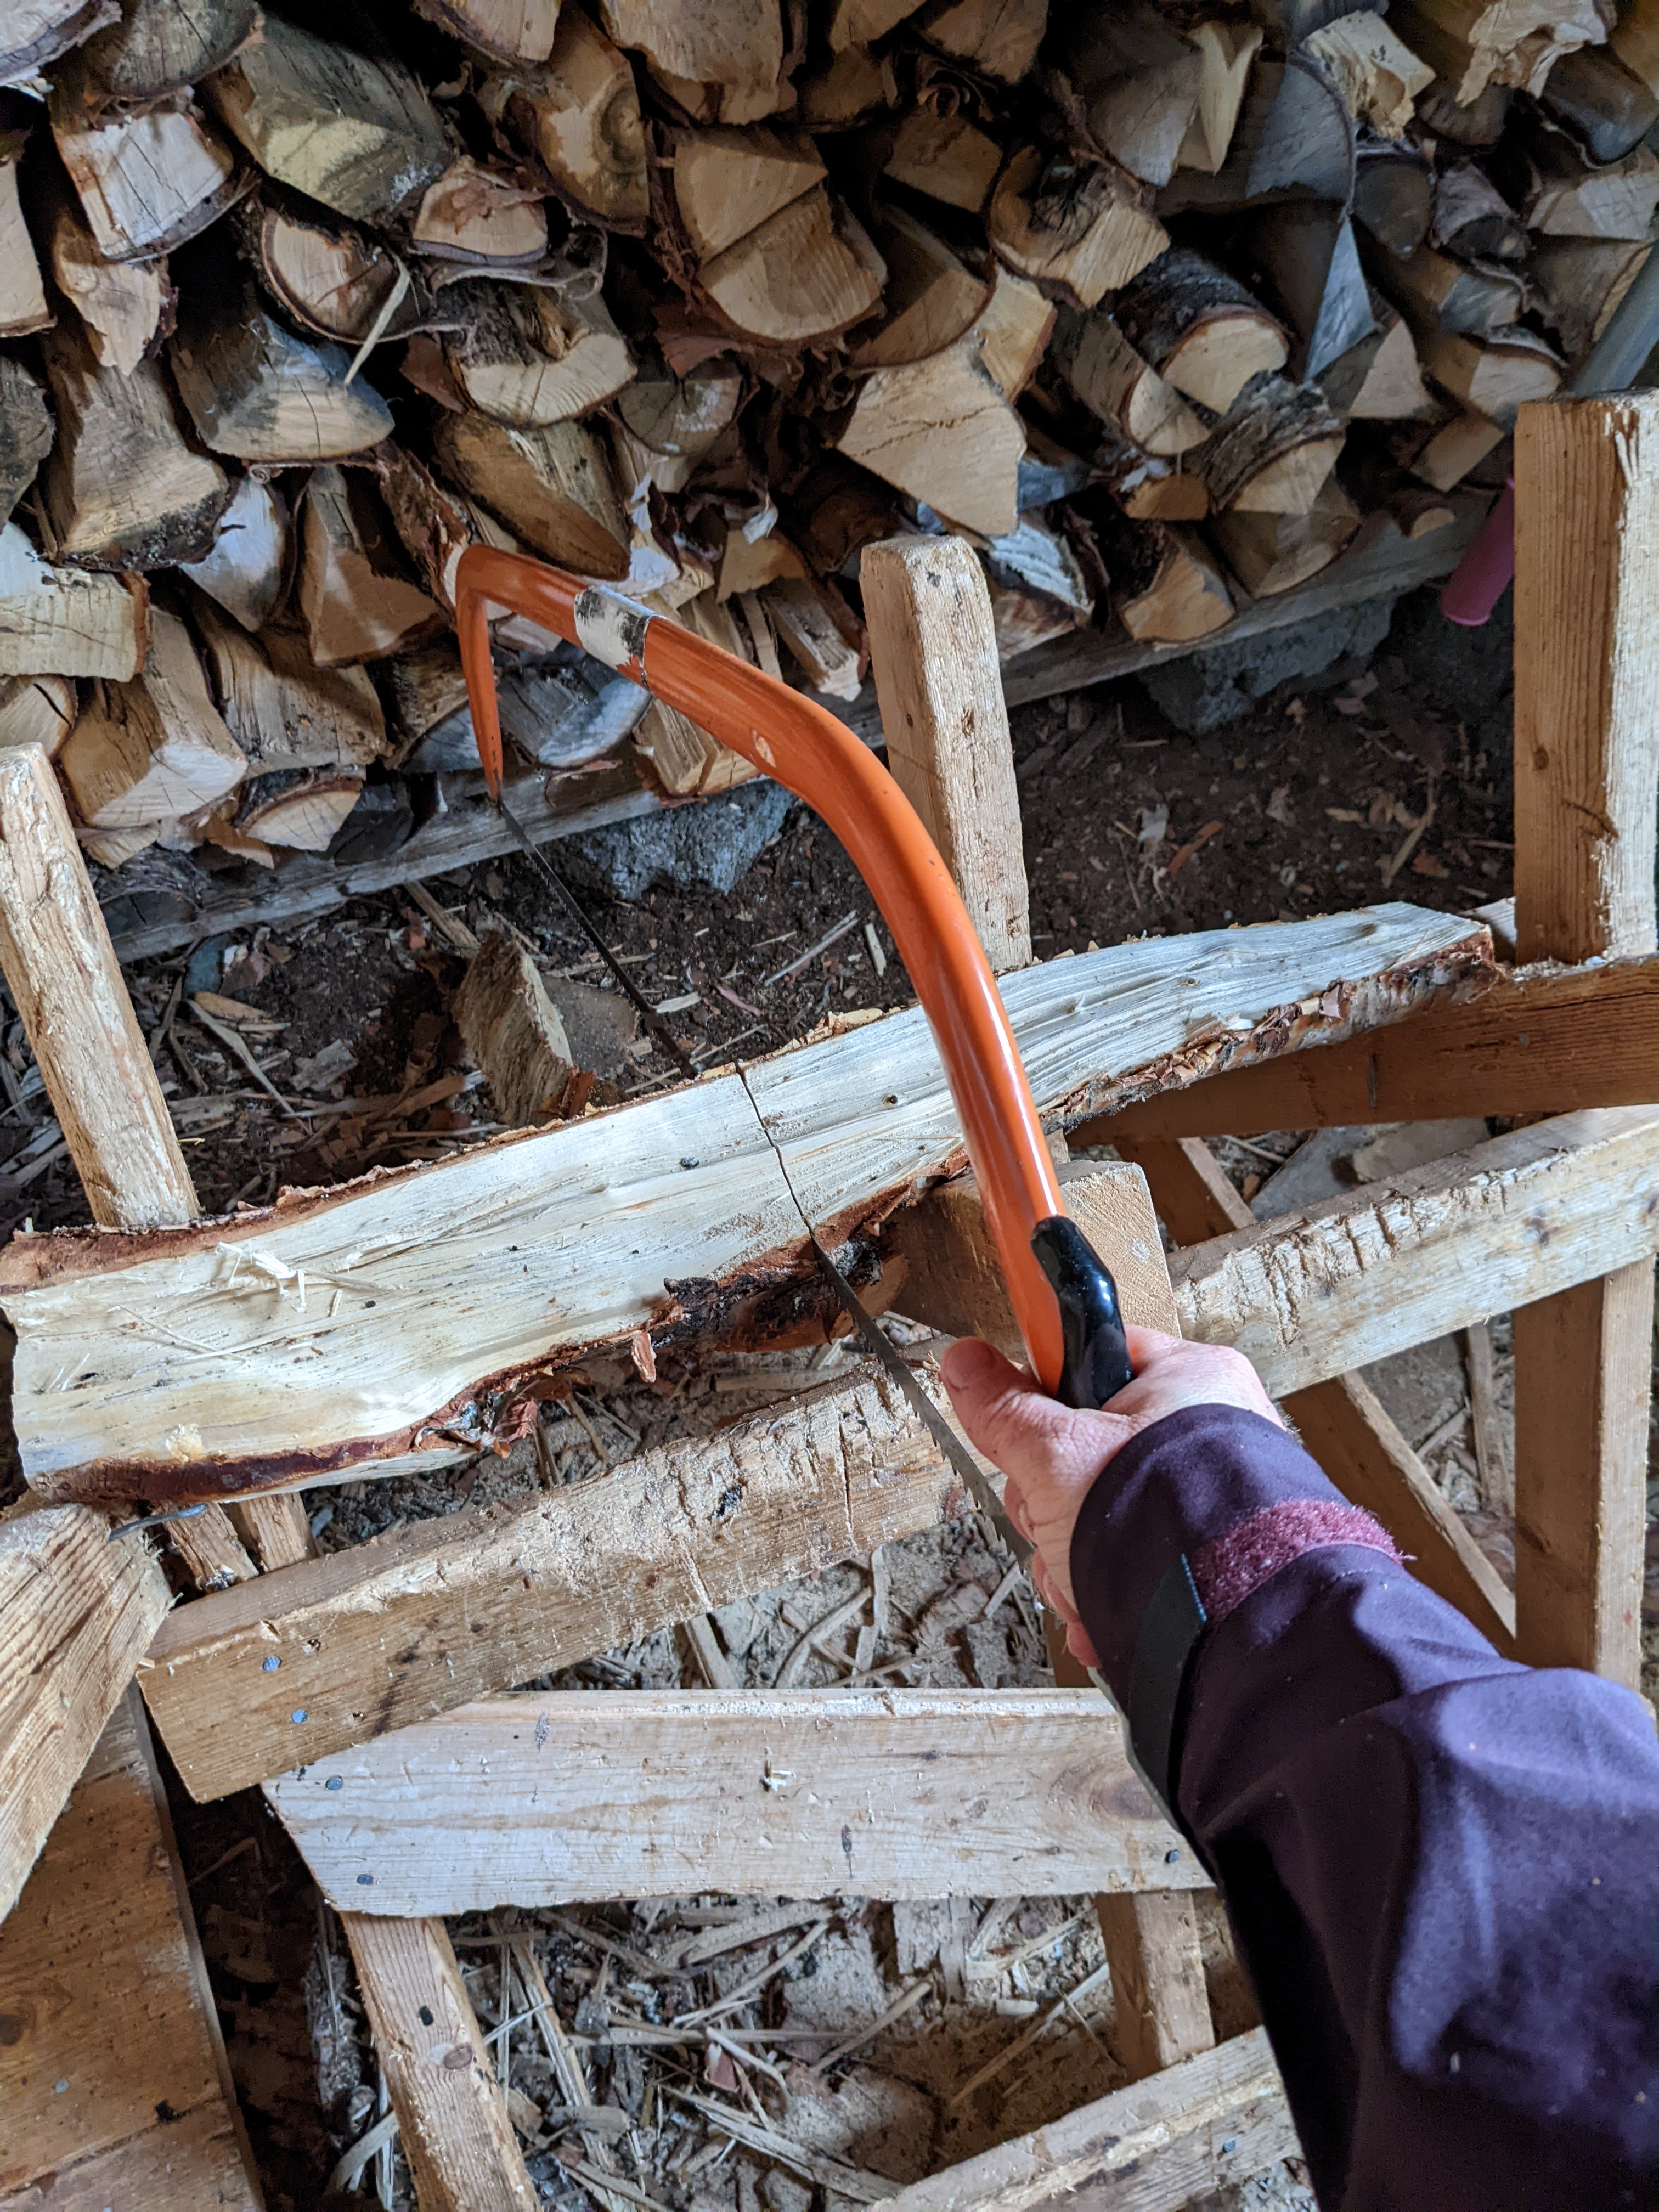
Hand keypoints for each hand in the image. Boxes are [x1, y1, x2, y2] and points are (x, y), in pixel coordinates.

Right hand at [939, 1327, 1280, 1666]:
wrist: (1225, 1628)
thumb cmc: (1167, 1527)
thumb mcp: (1058, 1456)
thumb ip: (1007, 1410)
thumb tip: (966, 1363)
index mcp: (1189, 1381)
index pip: (1096, 1360)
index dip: (1047, 1398)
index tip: (1025, 1427)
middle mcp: (1213, 1433)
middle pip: (1091, 1449)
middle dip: (1053, 1504)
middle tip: (1050, 1519)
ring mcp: (1211, 1499)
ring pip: (1106, 1513)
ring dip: (1073, 1555)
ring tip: (1080, 1577)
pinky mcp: (1207, 1556)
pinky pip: (1137, 1556)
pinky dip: (1108, 1585)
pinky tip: (1099, 1609)